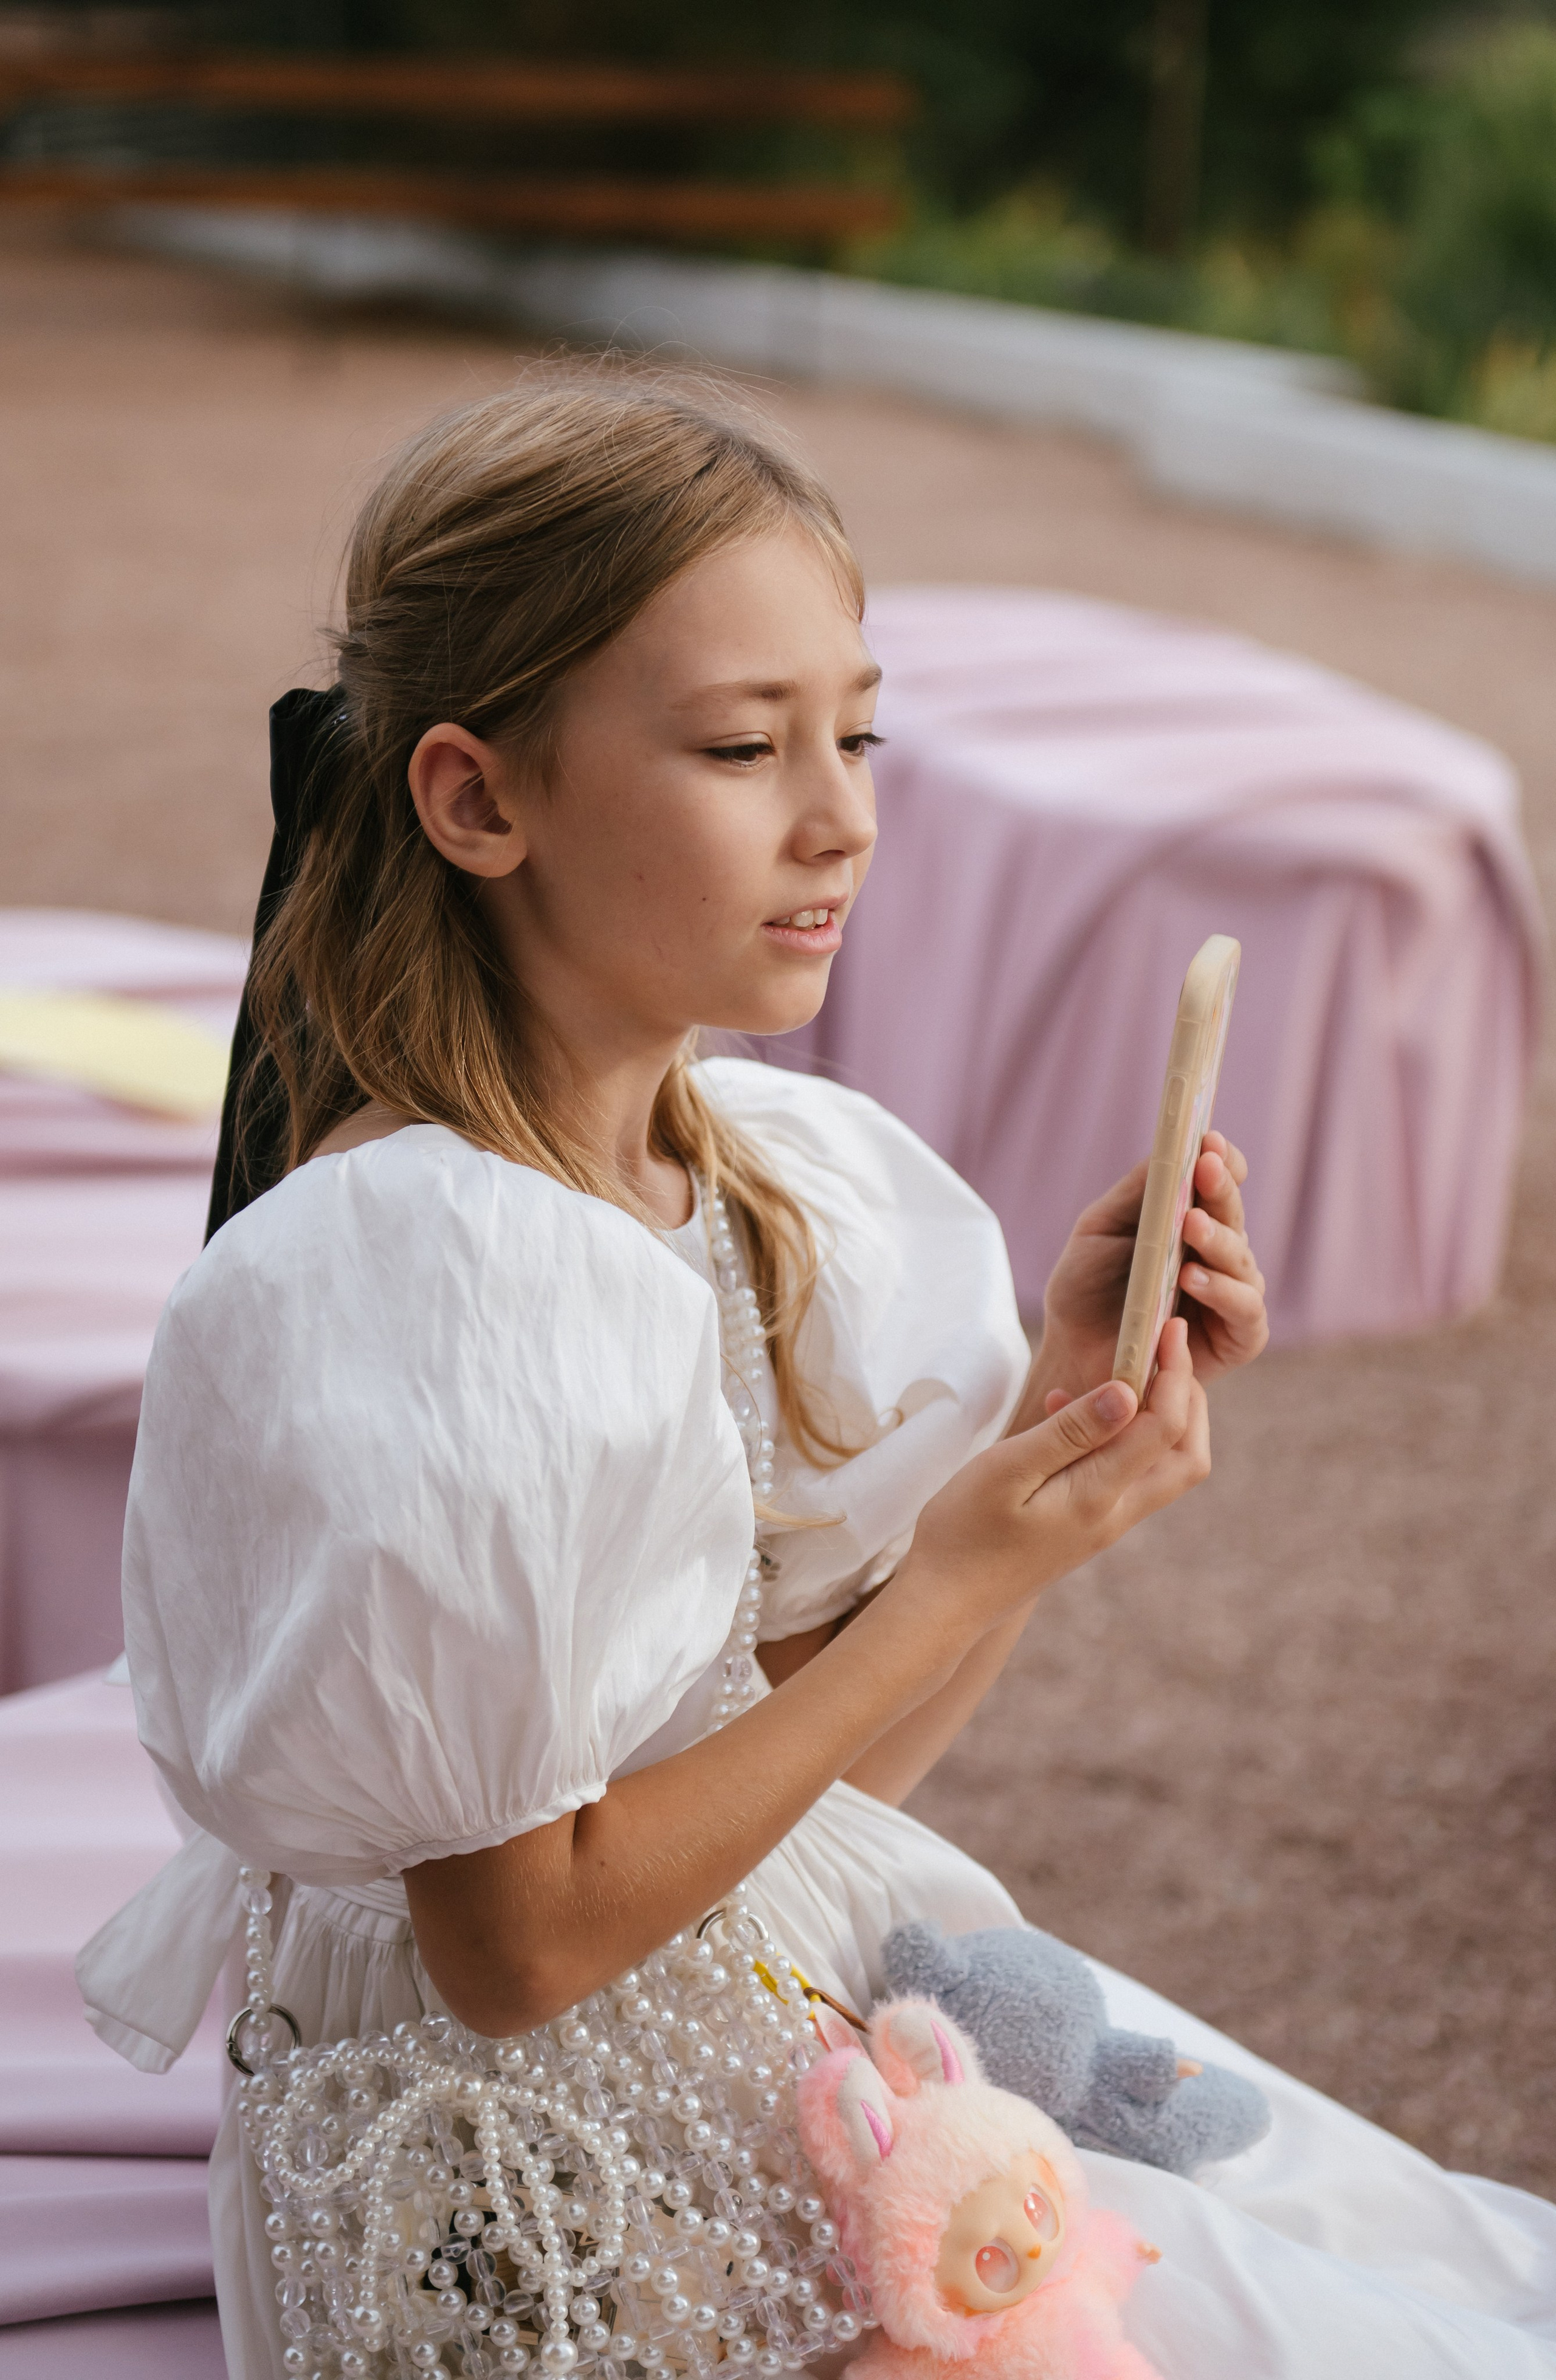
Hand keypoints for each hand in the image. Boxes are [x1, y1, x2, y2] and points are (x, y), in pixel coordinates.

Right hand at [903, 1319, 1208, 1636]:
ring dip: (1158, 1417)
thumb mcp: (1009, 1469)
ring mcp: (1104, 1526)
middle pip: (1188, 1456)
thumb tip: (1129, 1392)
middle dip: (1189, 1398)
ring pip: (1163, 1468)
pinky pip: (1125, 1477)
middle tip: (1163, 1351)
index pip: (1166, 1426)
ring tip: (1120, 1372)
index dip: (1175, 1373)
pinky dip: (1120, 1439)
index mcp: (1100, 1497)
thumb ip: (1071, 1432)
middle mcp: (1115, 1515)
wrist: (945, 1603)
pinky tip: (1069, 1415)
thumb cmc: (964, 1533)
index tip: (1166, 1329)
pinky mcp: (1087, 1528)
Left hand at [1017, 1131, 1267, 1421]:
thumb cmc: (1086, 1287)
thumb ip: (1138, 1193)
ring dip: (1219, 1240)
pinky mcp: (1235, 1339)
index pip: (1221, 1182)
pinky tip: (1193, 1278)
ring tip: (1191, 1225)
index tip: (1208, 1139)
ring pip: (1243, 1262)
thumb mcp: (1100, 1228)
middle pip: (1233, 1215)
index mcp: (1190, 1220)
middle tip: (1204, 1167)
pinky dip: (1224, 1293)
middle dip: (1220, 1189)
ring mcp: (1231, 1295)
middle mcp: (1217, 1254)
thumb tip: (1172, 1149)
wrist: (1070, 1351)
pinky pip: (1245, 1312)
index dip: (1221, 1160)